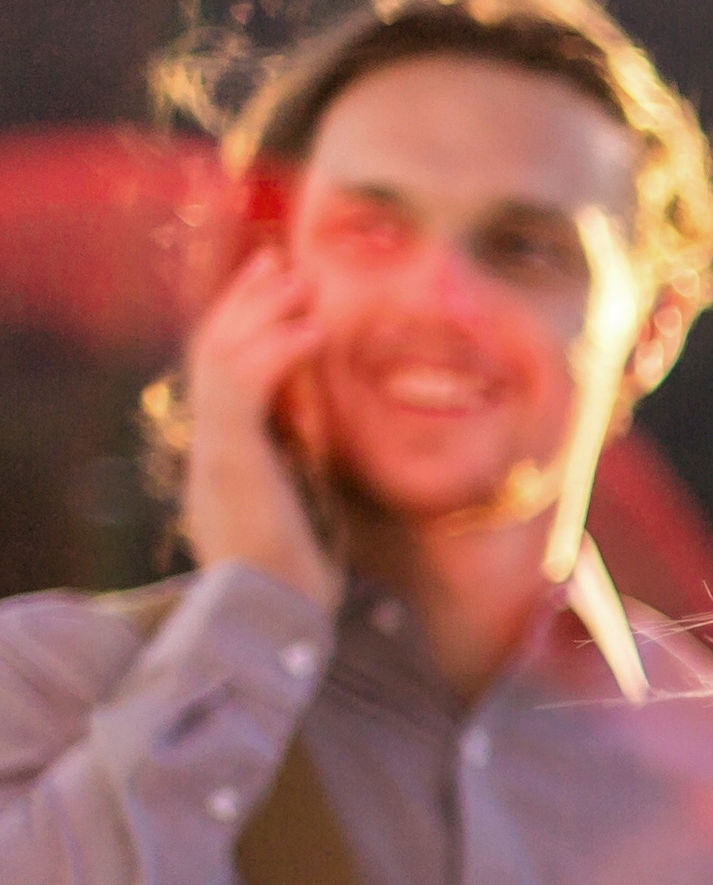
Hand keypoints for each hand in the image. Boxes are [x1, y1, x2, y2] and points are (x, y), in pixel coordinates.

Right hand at [174, 247, 333, 605]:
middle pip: (210, 355)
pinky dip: (276, 354)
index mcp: (227, 459)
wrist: (277, 625)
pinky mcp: (231, 465)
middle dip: (243, 303)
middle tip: (277, 260)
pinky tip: (313, 329)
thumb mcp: (310, 509)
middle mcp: (212, 450)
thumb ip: (309, 467)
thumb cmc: (301, 582)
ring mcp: (215, 455)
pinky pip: (243, 391)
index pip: (222, 376)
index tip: (278, 292)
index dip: (244, 327)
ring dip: (258, 314)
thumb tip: (331, 433)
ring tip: (296, 278)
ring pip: (218, 362)